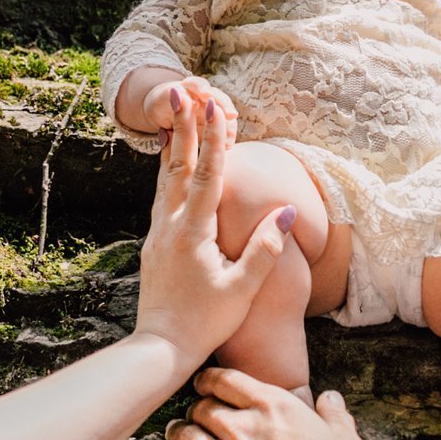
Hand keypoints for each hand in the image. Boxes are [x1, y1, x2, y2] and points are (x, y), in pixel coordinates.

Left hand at [132, 86, 291, 372]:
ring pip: (165, 180)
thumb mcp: (242, 288)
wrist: (160, 348)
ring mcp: (158, 234)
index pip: (208, 175)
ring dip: (173, 146)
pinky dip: (166, 173)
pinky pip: (161, 197)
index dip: (214, 139)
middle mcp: (170, 226)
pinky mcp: (155, 245)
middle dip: (183, 127)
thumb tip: (285, 212)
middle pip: (178, 166)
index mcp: (193, 232)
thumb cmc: (206, 322)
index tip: (215, 106)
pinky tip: (168, 167)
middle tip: (182, 91)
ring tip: (173, 117)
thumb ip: (264, 249)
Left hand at [162, 368, 371, 439]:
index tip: (204, 384)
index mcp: (273, 408)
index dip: (210, 380)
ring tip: (178, 434)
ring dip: (178, 432)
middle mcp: (241, 428)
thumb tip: (331, 399)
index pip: (227, 380)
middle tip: (196, 415)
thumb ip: (335, 417)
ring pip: (183, 435)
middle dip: (196, 408)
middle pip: (201, 407)